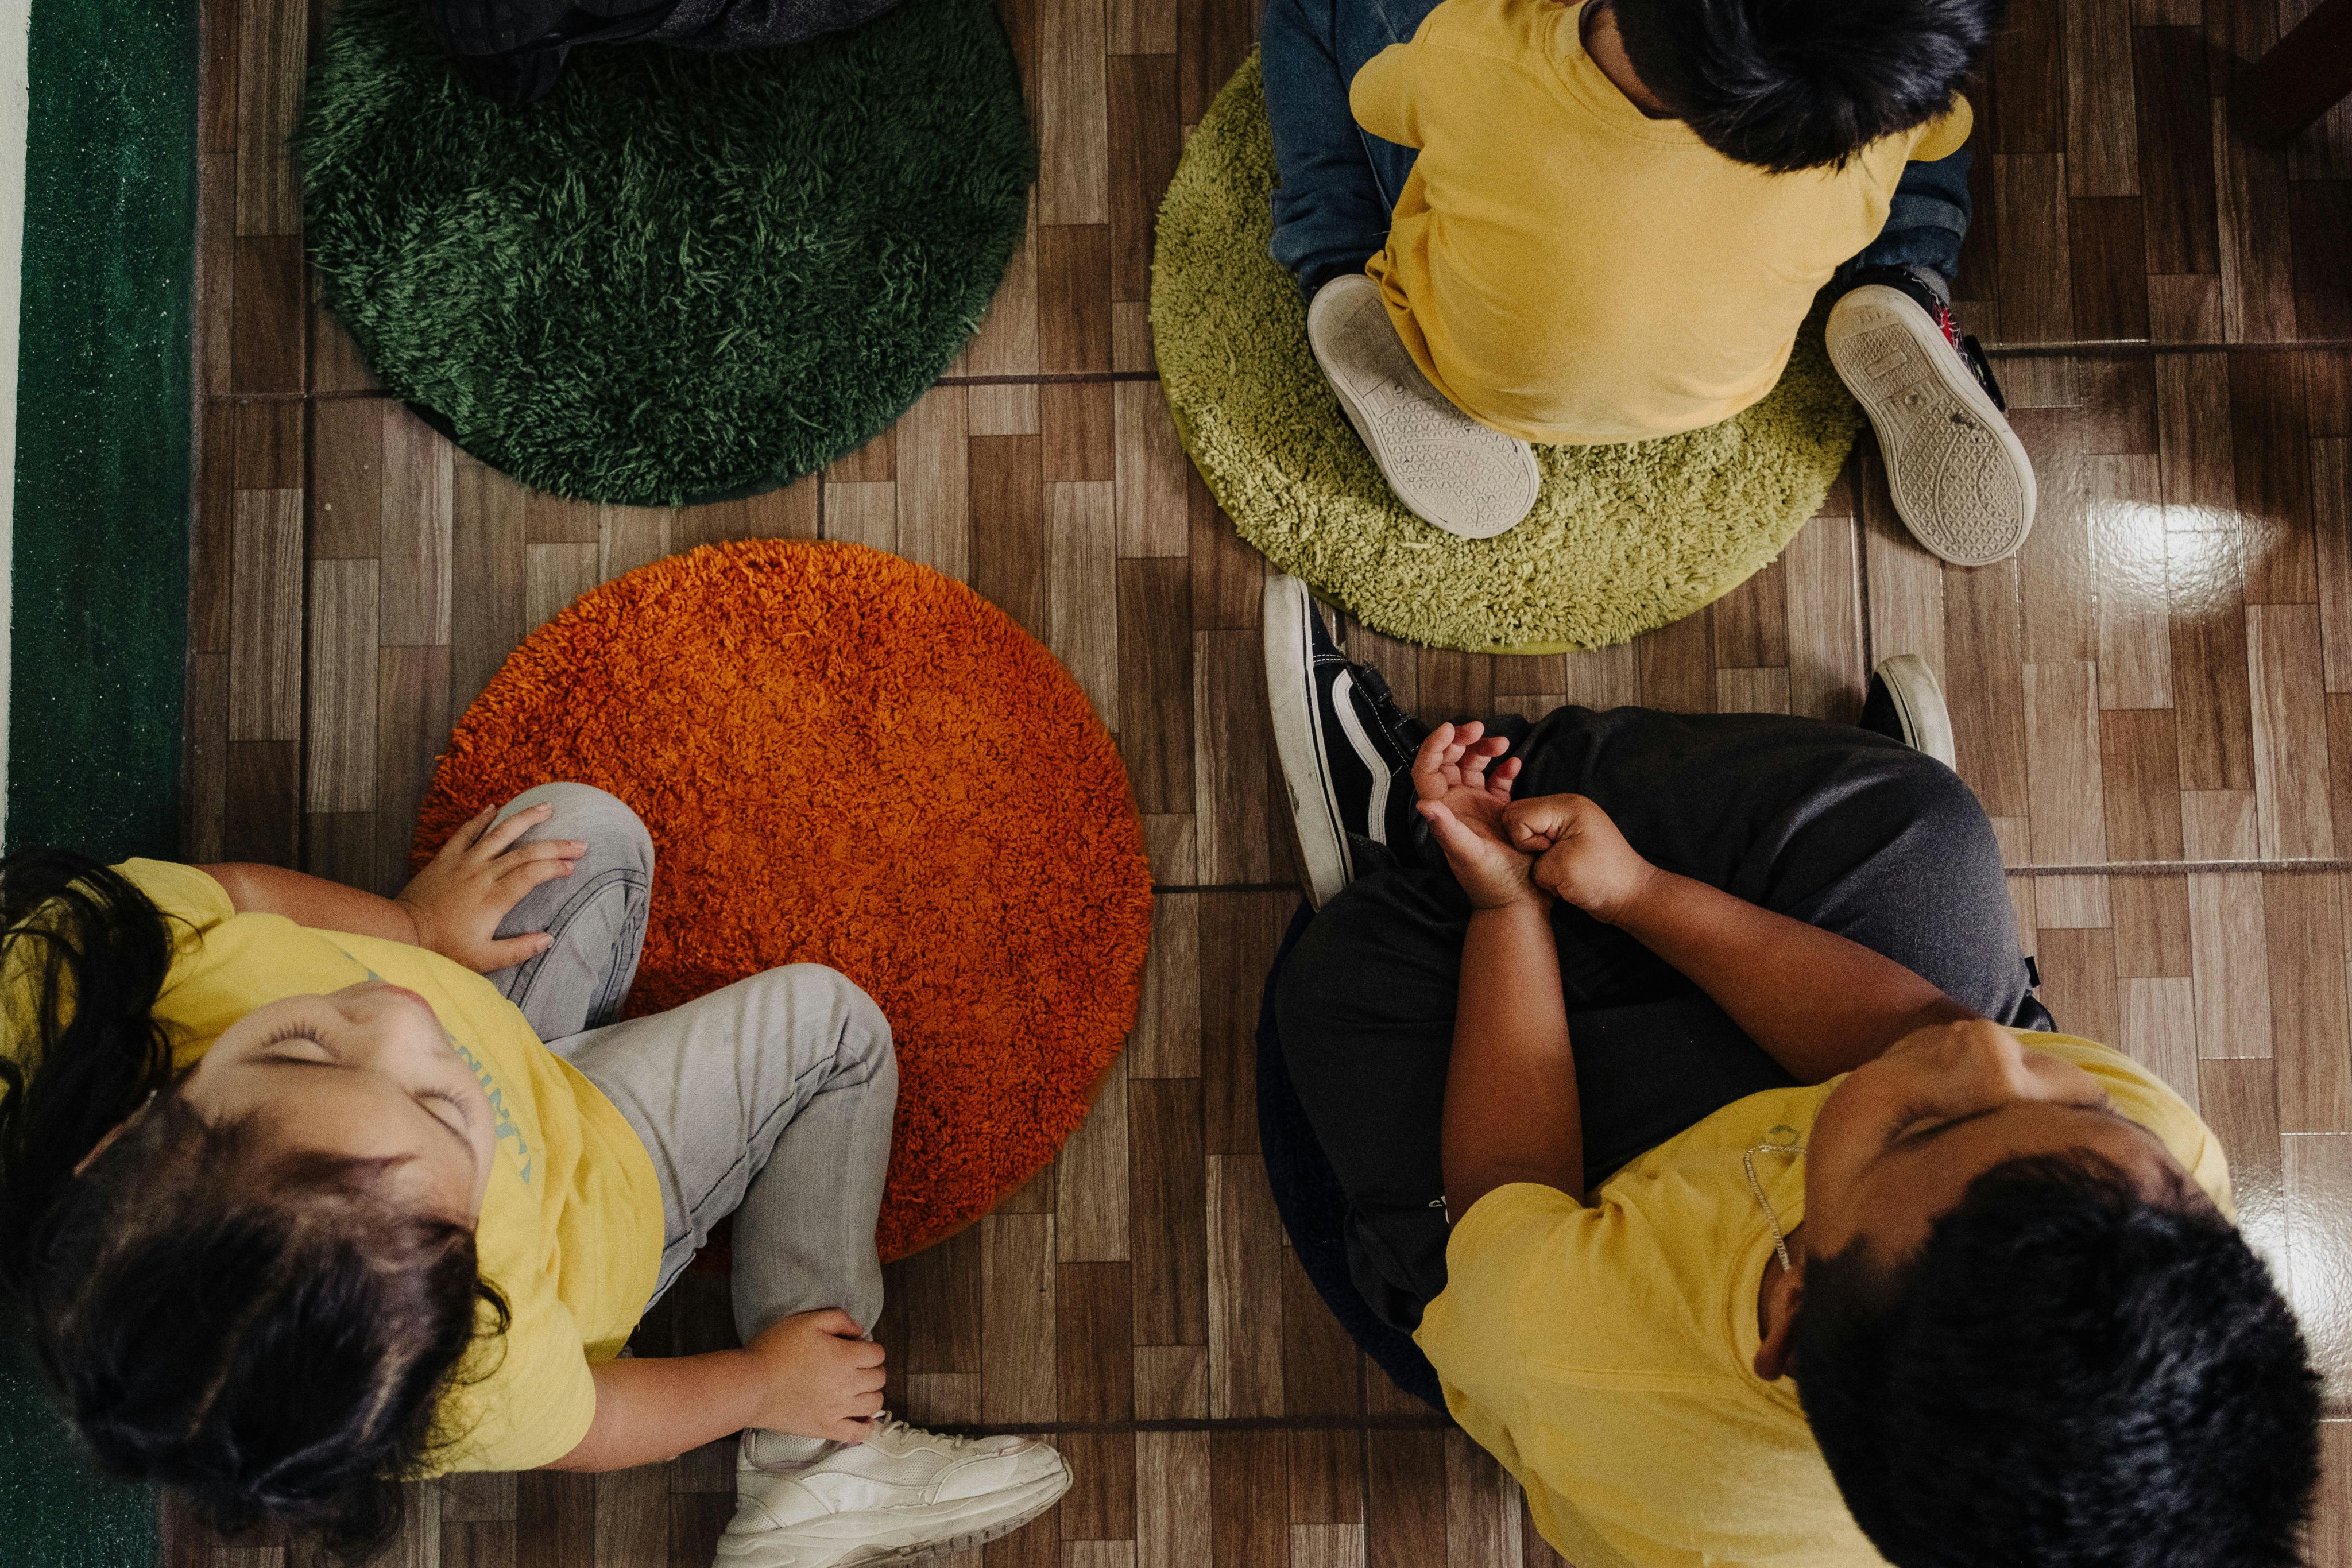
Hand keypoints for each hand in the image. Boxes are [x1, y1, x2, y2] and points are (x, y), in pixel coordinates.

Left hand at [395, 804, 584, 971]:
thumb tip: (548, 939)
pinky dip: (481, 818)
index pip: (533, 874)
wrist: (402, 931)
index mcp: (495, 898)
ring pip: (500, 833)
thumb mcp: (483, 959)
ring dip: (525, 819)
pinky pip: (467, 832)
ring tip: (547, 807)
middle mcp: (483, 874)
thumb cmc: (443, 948)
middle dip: (556, 845)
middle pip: (526, 852)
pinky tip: (495, 807)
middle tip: (581, 842)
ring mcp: (464, 863)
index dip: (556, 867)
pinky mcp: (446, 858)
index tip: (572, 867)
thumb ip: (518, 950)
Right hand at [739, 1309, 886, 1442]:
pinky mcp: (825, 1428)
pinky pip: (859, 1433)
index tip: (858, 1349)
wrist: (751, 1385)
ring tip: (858, 1390)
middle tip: (857, 1368)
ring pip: (874, 1404)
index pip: (877, 1354)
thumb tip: (859, 1330)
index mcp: (845, 1357)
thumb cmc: (774, 1351)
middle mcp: (847, 1384)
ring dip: (871, 1394)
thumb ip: (838, 1319)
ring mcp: (838, 1409)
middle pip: (879, 1378)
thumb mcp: (807, 1321)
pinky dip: (865, 1426)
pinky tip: (860, 1418)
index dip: (870, 1349)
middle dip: (872, 1370)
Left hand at [1412, 721, 1540, 910]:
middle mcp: (1456, 806)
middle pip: (1449, 761)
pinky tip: (1514, 763)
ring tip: (1503, 743)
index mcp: (1443, 811)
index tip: (1451, 729)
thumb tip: (1423, 805)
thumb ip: (1447, 830)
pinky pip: (1498, 780)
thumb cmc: (1491, 883)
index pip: (1427, 770)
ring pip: (1473, 765)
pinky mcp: (1500, 810)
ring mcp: (1477, 806)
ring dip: (1484, 749)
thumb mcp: (1469, 855)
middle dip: (1461, 740)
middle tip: (1478, 727)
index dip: (1433, 746)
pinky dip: (1505, 768)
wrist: (1520, 902)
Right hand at [1504, 794, 1655, 923]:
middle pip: (1518, 819)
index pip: (1518, 815)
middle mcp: (1564, 808)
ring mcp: (1566, 823)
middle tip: (1549, 859)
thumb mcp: (1559, 868)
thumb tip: (1526, 858)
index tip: (1549, 853)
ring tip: (1557, 867)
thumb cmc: (1601, 880)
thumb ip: (1530, 856)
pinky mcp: (1566, 839)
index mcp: (1565, 806)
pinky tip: (1560, 870)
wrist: (1630, 896)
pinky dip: (1542, 860)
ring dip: (1534, 855)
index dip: (1524, 840)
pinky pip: (1537, 844)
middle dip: (1525, 845)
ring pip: (1525, 833)